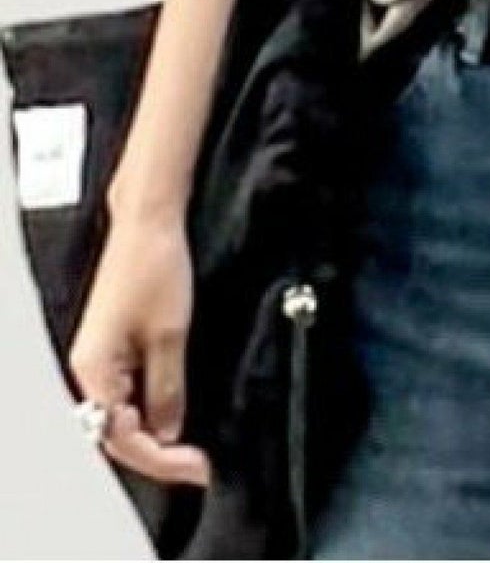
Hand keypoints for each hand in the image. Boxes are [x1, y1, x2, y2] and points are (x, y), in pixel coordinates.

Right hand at [67, 210, 211, 487]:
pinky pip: (130, 391)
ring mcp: (103, 357)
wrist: (150, 223)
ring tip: (192, 446)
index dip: (160, 459)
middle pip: (118, 431)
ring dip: (156, 433)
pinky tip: (177, 413)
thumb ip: (166, 389)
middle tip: (198, 464)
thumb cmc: (155, 265)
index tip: (196, 467)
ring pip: (124, 413)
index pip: (121, 438)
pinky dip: (153, 407)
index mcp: (93, 370)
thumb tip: (165, 433)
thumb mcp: (170, 335)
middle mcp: (90, 368)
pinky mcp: (117, 345)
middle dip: (158, 453)